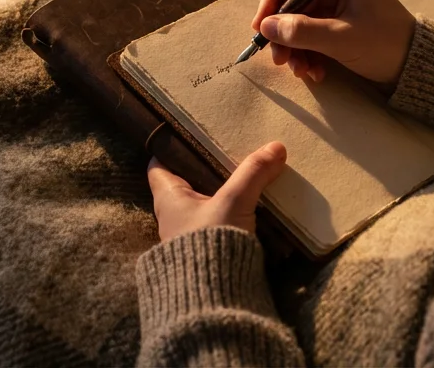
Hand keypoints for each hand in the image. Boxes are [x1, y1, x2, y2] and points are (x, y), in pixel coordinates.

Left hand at [147, 142, 286, 241]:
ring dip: (219, 193)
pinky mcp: (205, 251)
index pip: (158, 166)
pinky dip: (228, 213)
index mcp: (167, 198)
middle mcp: (172, 216)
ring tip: (243, 176)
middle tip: (226, 151)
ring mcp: (188, 236)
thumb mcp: (234, 201)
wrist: (214, 298)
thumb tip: (275, 147)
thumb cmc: (211, 242)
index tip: (189, 135)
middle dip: (204, 170)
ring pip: (202, 205)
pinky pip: (215, 223)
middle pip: (185, 184)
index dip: (170, 149)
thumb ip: (253, 173)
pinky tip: (249, 207)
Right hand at [252, 0, 414, 85]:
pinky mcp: (338, 26)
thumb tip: (266, 27)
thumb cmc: (386, 44)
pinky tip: (315, 72)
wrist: (417, 67)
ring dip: (295, 48)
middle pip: (293, 3)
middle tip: (279, 59)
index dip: (272, 0)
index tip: (261, 27)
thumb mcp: (341, 38)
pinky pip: (311, 36)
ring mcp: (337, 6)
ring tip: (301, 71)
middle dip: (283, 33)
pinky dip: (308, 54)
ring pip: (299, 23)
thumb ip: (302, 31)